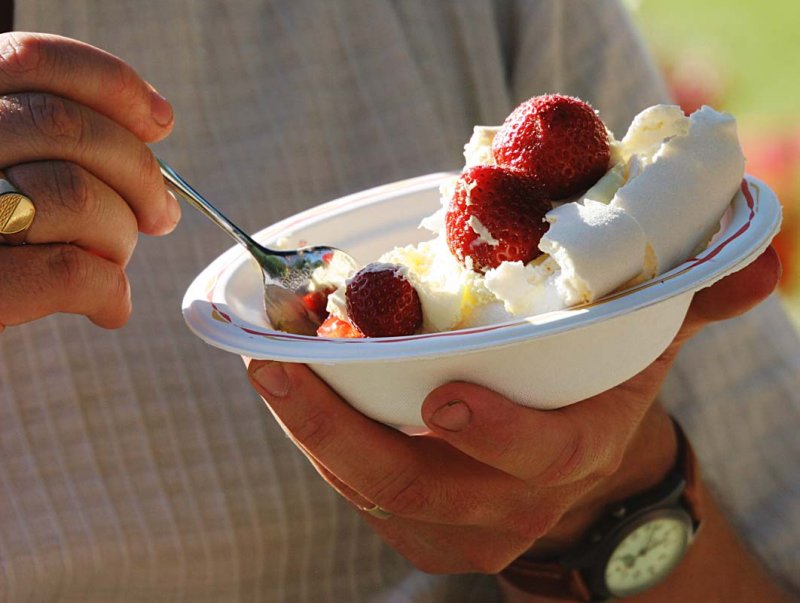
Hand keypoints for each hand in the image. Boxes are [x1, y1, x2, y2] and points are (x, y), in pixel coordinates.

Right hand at [0, 32, 178, 331]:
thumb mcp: (4, 171)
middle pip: (71, 130)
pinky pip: (70, 273)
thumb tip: (156, 142)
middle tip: (159, 215)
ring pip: (78, 198)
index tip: (161, 122)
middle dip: (140, 177)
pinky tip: (107, 305)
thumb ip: (53, 146)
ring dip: (119, 237)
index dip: (114, 87)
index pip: (37, 61)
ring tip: (111, 262)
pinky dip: (107, 290)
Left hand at [247, 247, 779, 573]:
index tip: (444, 395)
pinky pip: (349, 483)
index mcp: (571, 451)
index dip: (498, 434)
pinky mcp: (403, 517)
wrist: (569, 467)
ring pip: (367, 487)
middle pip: (418, 487)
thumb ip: (693, 301)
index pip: (541, 459)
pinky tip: (285, 385)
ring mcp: (446, 519)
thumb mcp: (646, 344)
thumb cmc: (597, 391)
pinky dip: (314, 435)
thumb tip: (762, 254)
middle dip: (343, 434)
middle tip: (281, 368)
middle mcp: (505, 500)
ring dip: (310, 429)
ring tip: (266, 365)